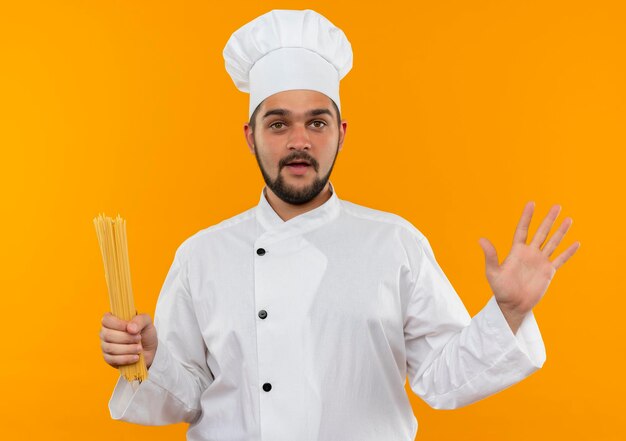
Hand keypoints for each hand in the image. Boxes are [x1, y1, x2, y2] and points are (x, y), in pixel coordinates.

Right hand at [100, 312, 157, 368]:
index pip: (106, 320)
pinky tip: (136, 357)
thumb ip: (140, 320)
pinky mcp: (108, 359)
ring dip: (128, 349)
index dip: (117, 324)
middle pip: (108, 335)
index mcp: (113, 320)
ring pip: (110, 348)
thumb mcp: (147, 322)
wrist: (149, 350)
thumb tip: (130, 328)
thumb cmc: (145, 333)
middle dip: (126, 338)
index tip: (130, 328)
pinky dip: (126, 358)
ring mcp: (105, 346)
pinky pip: (112, 360)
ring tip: (139, 348)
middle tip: (139, 338)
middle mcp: (106, 333)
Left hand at [479, 202, 579, 332]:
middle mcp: (530, 253)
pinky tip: (576, 243)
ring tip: (568, 219)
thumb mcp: (493, 272)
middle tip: (557, 206)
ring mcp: (540, 261)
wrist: (513, 305)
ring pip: (553, 243)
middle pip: (541, 232)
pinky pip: (561, 259)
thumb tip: (481, 239)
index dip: (527, 217)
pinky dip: (569, 252)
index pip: (523, 229)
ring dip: (561, 231)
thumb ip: (491, 256)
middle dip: (549, 219)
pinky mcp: (548, 271)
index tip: (531, 204)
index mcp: (516, 251)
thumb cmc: (501, 289)